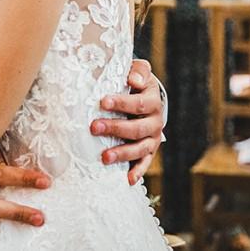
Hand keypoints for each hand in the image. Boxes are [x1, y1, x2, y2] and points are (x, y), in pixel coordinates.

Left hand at [93, 58, 163, 184]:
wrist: (146, 96)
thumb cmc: (136, 82)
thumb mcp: (139, 71)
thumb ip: (138, 71)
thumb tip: (133, 80)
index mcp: (153, 100)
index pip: (138, 103)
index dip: (121, 103)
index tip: (102, 102)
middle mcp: (156, 120)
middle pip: (137, 128)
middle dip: (115, 128)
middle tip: (94, 127)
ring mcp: (153, 138)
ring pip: (140, 148)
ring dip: (122, 153)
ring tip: (104, 157)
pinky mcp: (149, 151)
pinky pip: (145, 163)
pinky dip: (137, 172)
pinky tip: (127, 180)